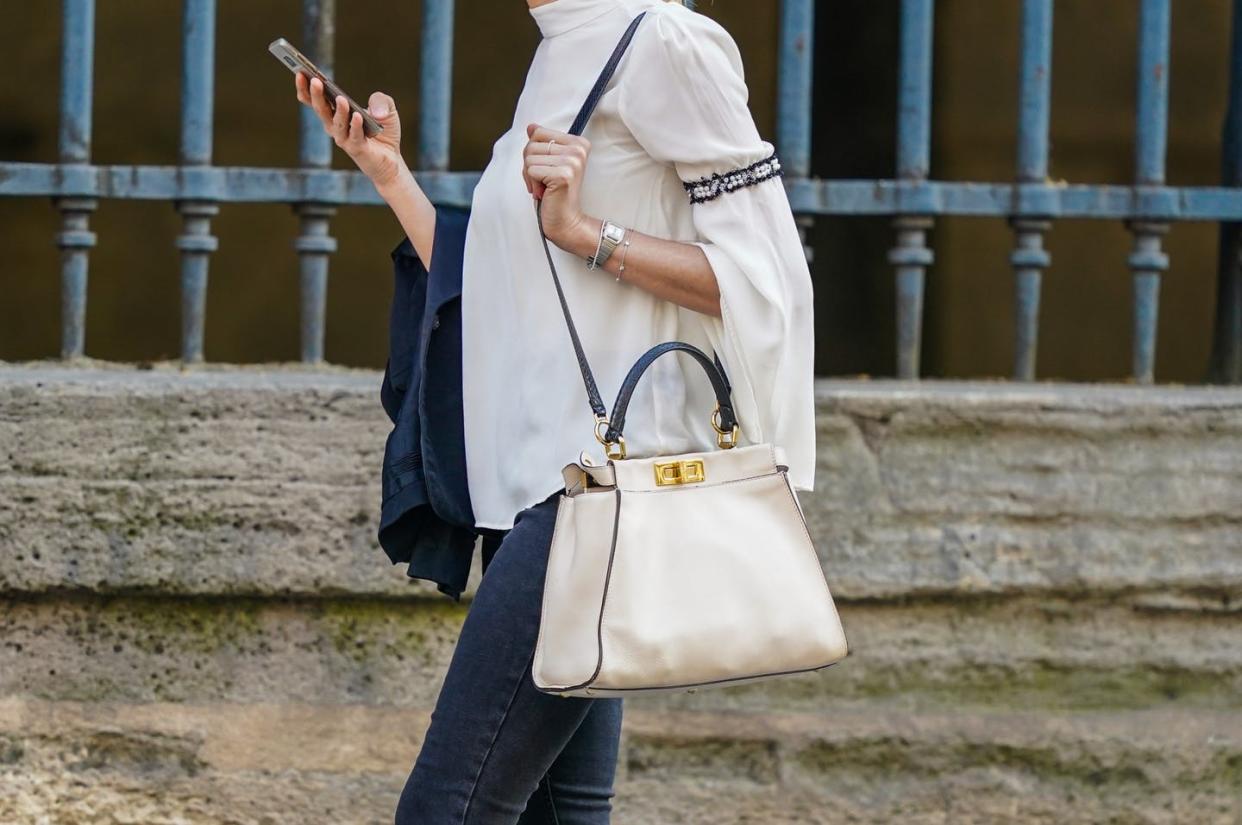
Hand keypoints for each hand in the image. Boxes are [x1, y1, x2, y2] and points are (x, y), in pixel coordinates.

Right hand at [295, 73, 405, 189]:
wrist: (392, 159)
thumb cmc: (383, 131)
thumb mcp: (386, 108)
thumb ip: (380, 100)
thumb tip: (375, 109)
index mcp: (335, 113)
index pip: (314, 100)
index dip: (305, 88)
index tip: (300, 72)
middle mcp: (335, 126)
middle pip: (321, 109)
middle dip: (316, 94)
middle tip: (314, 80)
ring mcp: (344, 138)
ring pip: (336, 123)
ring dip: (338, 110)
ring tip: (340, 98)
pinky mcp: (357, 149)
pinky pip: (354, 136)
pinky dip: (355, 126)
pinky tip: (357, 116)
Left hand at [522, 122, 589, 246]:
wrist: (566, 221)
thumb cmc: (555, 193)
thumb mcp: (548, 163)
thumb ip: (541, 143)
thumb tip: (531, 126)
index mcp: (578, 143)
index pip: (539, 132)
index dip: (533, 152)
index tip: (544, 168)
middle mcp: (578, 149)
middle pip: (532, 144)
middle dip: (529, 164)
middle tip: (542, 181)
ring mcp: (572, 161)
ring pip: (529, 157)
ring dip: (529, 176)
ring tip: (543, 187)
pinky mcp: (563, 175)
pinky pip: (531, 170)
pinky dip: (532, 183)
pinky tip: (544, 193)